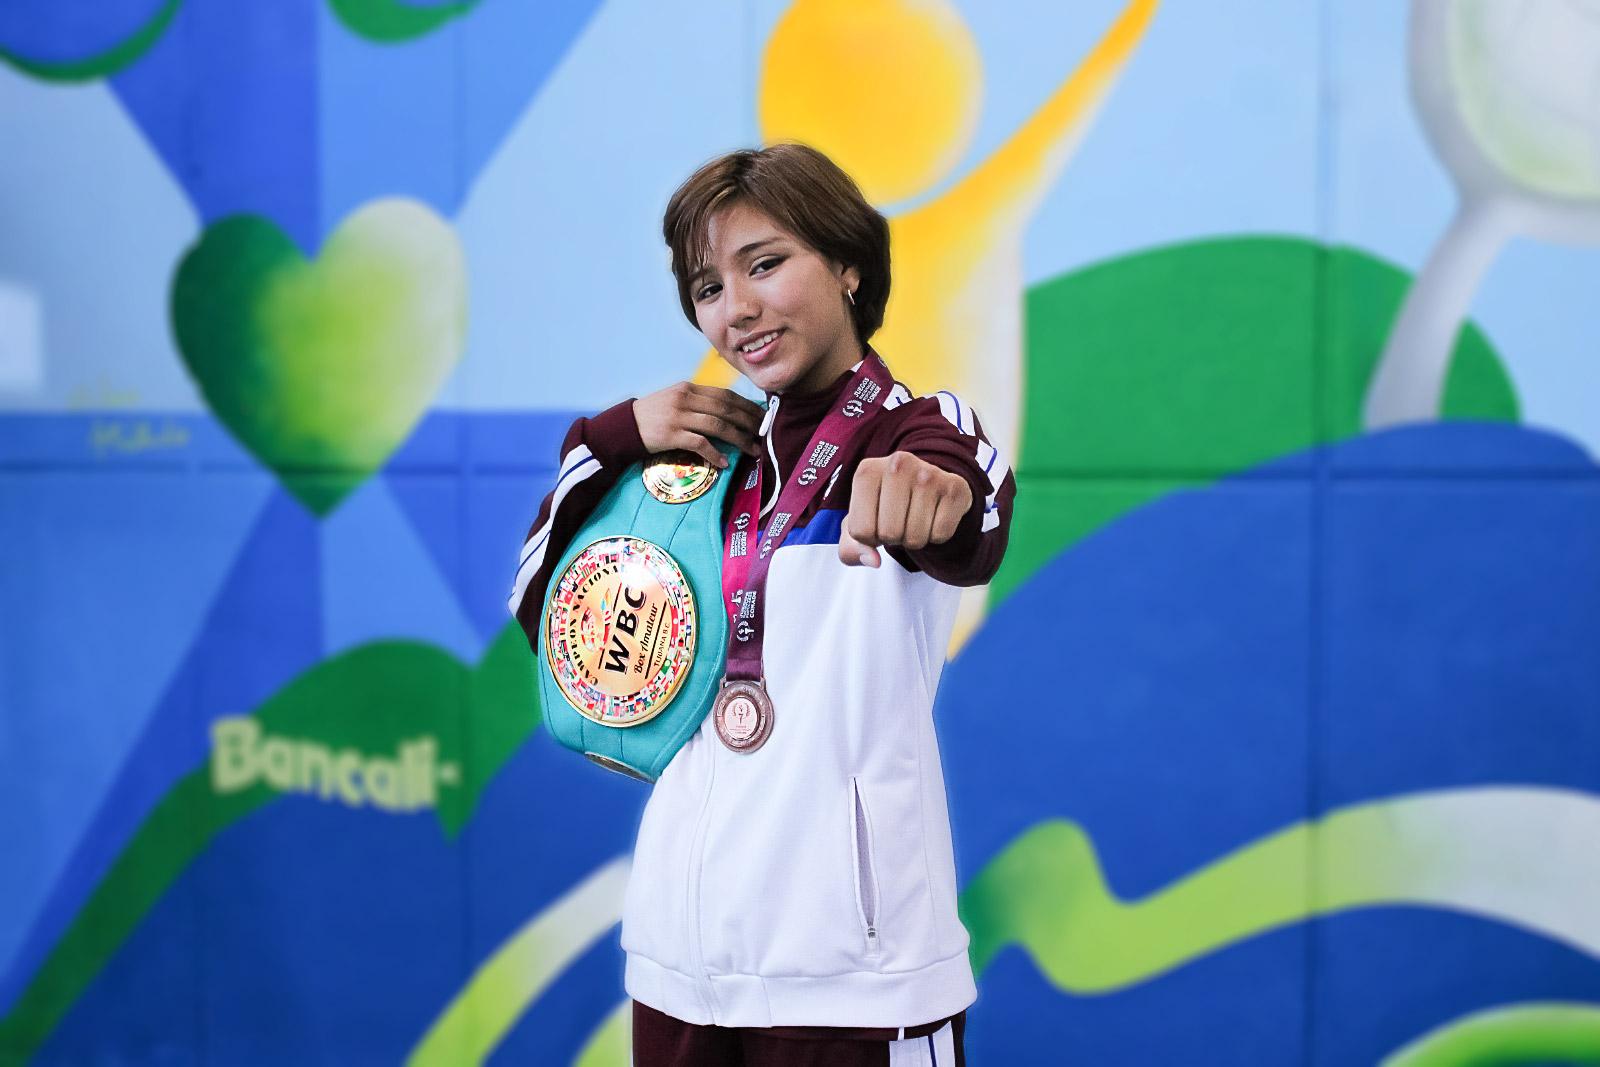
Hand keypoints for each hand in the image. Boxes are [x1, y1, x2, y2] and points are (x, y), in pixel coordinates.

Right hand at [633, 382, 765, 467]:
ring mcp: (678, 416)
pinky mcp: (671, 435)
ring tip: (753, 450)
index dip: (747, 406)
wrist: (624, 426)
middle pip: (726, 408)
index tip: (763, 416)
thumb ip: (699, 402)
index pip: (726, 394)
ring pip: (718, 425)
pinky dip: (715, 453)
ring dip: (739, 439)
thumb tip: (729, 412)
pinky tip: (725, 462)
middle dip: (749, 421)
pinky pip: (700, 444)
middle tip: (764, 433)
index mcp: (689, 388)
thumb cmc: (653, 415)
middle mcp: (686, 399)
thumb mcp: (675, 400)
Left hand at [839, 451, 972, 567]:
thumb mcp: (859, 523)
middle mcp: (898, 464)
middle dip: (893, 539)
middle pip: (890, 534)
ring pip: (916, 537)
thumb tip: (873, 560)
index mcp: (867, 471)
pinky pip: (940, 535)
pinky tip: (933, 516)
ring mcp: (929, 473)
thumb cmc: (885, 505)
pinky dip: (936, 536)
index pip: (861, 532)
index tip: (877, 522)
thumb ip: (851, 549)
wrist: (926, 484)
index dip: (869, 539)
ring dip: (914, 539)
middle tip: (899, 522)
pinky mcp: (955, 487)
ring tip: (914, 518)